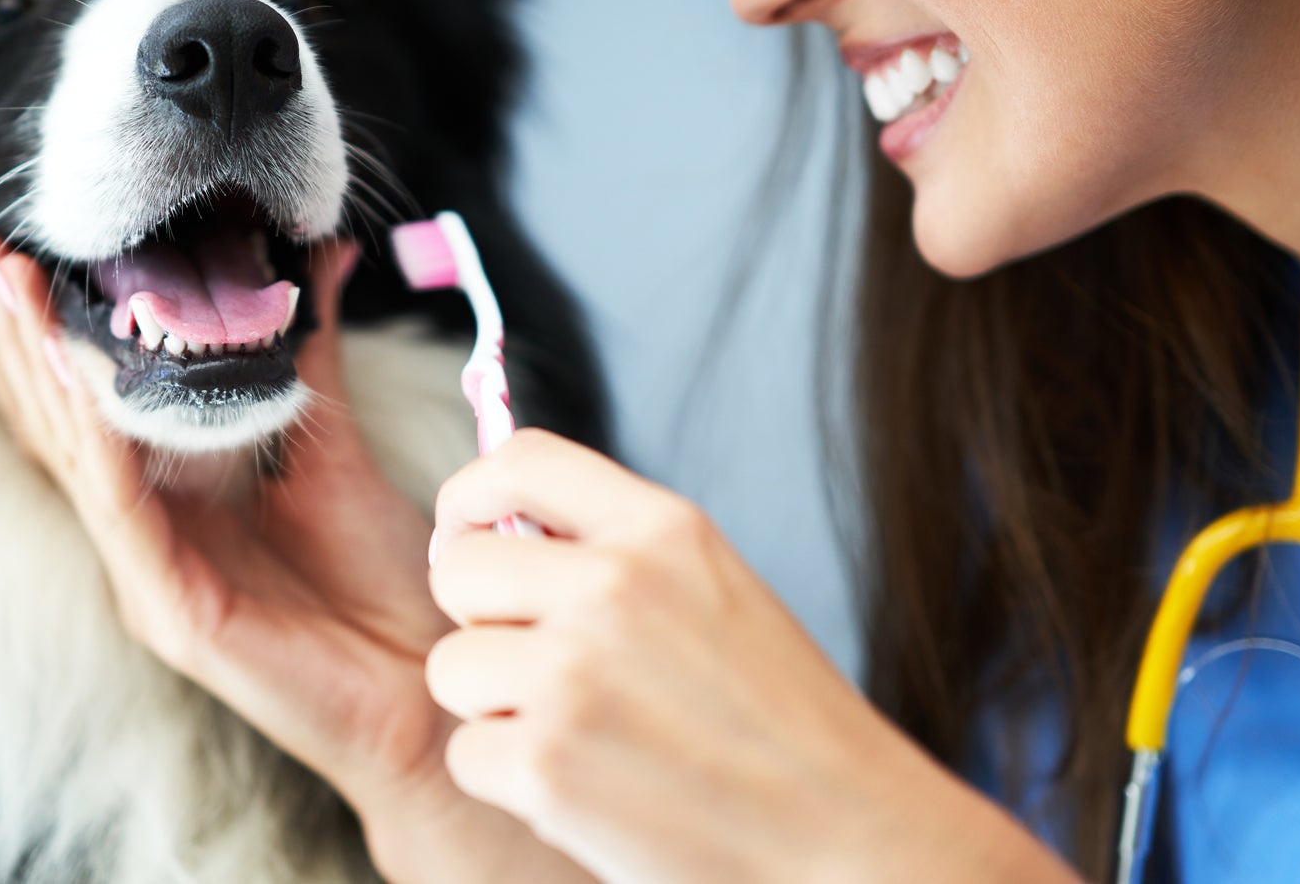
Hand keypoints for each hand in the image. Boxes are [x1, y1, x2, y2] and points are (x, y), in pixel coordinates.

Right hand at [0, 235, 590, 883]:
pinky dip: (102, 444)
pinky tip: (85, 384)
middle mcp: (147, 537)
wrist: (431, 684)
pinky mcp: (174, 615)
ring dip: (43, 375)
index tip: (26, 253)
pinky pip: (125, 513)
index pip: (90, 408)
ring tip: (16, 297)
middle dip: (22, 337)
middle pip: (63, 427)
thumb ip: (313, 353)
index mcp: (176, 499)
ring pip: (78, 462)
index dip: (53, 333)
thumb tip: (321, 255)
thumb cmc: (387, 577)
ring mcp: (151, 579)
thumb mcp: (337, 445)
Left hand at [426, 430, 1081, 883]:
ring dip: (494, 708)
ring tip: (579, 734)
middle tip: (538, 667)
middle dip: (480, 621)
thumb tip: (494, 528)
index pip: (518, 461)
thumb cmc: (781, 721)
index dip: (469, 498)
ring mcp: (573, 675)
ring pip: (452, 667)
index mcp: (662, 528)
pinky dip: (510, 780)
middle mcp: (613, 585)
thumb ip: (614, 548)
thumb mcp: (712, 587)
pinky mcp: (546, 764)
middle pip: (460, 568)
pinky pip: (467, 753)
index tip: (467, 536)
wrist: (847, 837)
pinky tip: (583, 787)